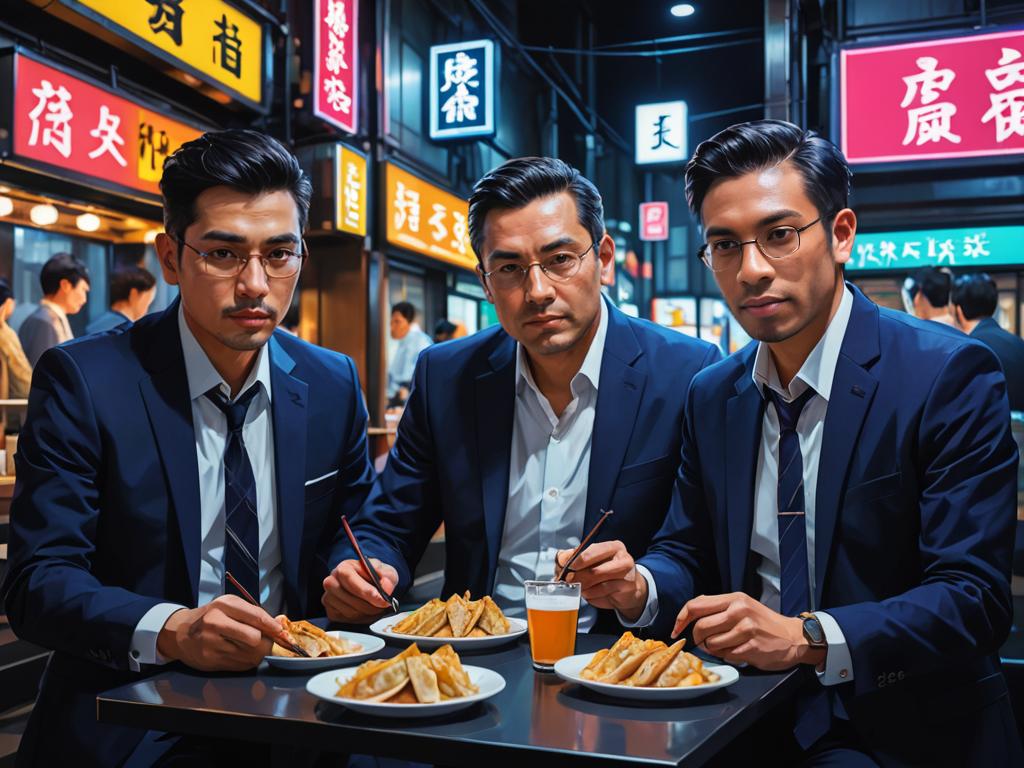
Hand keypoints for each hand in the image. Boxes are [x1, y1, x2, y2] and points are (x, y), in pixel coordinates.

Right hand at [156, 595, 280, 671]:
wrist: (181, 633)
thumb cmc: (210, 616)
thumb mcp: (229, 606)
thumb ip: (253, 613)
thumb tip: (278, 624)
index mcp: (224, 606)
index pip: (256, 617)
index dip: (272, 627)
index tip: (281, 632)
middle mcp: (216, 623)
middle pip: (255, 639)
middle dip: (265, 642)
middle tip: (265, 641)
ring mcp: (212, 643)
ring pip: (249, 654)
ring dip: (257, 653)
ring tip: (250, 647)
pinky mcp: (211, 660)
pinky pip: (240, 665)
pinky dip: (247, 661)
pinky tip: (240, 654)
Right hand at [322, 558, 398, 621]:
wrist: (369, 584)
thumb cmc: (376, 576)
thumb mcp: (386, 572)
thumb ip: (388, 577)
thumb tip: (386, 588)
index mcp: (344, 568)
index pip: (351, 580)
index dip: (367, 592)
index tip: (383, 600)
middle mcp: (332, 581)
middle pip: (351, 599)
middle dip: (371, 606)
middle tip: (384, 605)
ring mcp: (328, 597)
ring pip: (350, 612)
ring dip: (368, 614)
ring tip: (377, 608)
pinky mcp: (330, 611)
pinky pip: (347, 621)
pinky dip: (361, 620)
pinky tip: (367, 612)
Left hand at [554, 540, 647, 620]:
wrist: (629, 591)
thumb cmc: (608, 575)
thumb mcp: (593, 564)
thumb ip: (575, 559)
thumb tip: (561, 560)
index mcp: (612, 546)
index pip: (592, 549)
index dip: (577, 558)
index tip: (566, 566)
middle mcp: (622, 556)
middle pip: (594, 565)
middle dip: (577, 574)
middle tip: (568, 579)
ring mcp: (626, 571)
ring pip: (598, 577)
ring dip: (584, 584)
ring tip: (578, 586)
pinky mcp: (627, 586)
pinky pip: (603, 589)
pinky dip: (592, 592)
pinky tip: (588, 593)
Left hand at [672, 592, 824, 670]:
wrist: (793, 637)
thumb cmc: (764, 622)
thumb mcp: (742, 605)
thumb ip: (718, 607)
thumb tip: (691, 611)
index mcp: (734, 599)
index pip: (696, 605)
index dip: (681, 619)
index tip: (676, 630)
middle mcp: (739, 611)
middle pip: (700, 627)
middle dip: (697, 638)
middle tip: (704, 642)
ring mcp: (746, 629)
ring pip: (711, 643)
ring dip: (712, 649)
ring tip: (725, 646)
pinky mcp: (752, 647)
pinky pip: (726, 655)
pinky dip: (727, 656)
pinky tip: (737, 651)